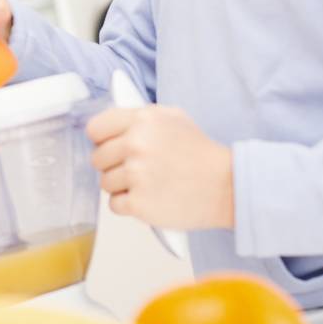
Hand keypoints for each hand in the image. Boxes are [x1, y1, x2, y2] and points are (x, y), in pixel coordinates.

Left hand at [87, 105, 234, 229]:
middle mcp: (136, 144)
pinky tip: (148, 198)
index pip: (95, 128)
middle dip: (113, 165)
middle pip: (97, 158)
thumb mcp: (173, 118)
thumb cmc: (201, 153)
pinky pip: (114, 205)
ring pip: (105, 183)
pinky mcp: (139, 204)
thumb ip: (139, 117)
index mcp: (142, 120)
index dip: (102, 140)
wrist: (227, 186)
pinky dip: (128, 205)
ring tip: (147, 184)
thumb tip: (110, 124)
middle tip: (136, 169)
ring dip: (122, 186)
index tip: (111, 147)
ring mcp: (136, 175)